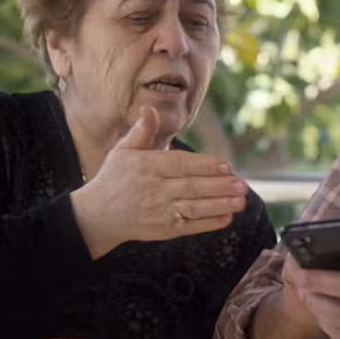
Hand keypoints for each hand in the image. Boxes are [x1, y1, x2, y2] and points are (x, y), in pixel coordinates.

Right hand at [72, 106, 247, 256]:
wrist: (96, 216)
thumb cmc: (113, 179)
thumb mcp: (122, 151)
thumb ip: (141, 131)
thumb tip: (148, 109)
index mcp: (147, 167)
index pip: (179, 165)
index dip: (204, 165)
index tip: (225, 165)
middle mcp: (154, 189)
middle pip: (191, 187)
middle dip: (219, 186)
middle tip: (242, 184)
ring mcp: (159, 211)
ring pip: (193, 207)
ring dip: (219, 204)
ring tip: (241, 200)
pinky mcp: (163, 230)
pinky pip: (189, 226)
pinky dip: (208, 223)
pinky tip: (227, 218)